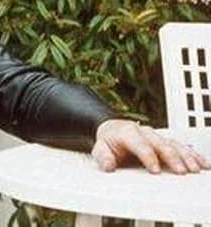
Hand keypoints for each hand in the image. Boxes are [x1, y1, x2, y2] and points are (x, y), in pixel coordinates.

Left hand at [92, 119, 210, 173]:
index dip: (148, 157)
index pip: (140, 144)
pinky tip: (201, 163)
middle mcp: (145, 132)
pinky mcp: (165, 141)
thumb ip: (103, 156)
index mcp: (128, 132)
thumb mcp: (100, 148)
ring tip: (195, 168)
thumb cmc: (109, 141)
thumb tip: (108, 165)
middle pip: (161, 144)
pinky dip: (192, 155)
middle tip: (181, 171)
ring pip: (174, 144)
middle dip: (172, 158)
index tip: (155, 170)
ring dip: (186, 157)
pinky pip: (181, 147)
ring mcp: (156, 136)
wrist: (112, 129)